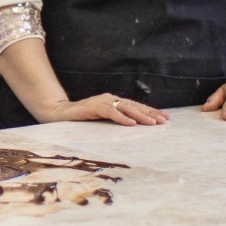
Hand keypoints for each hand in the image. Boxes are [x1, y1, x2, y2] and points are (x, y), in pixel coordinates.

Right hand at [39, 93, 167, 126]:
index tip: (165, 118)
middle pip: (133, 105)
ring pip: (124, 107)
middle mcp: (109, 98)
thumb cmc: (82, 118)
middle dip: (150, 113)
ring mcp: (101, 101)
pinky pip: (110, 112)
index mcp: (113, 101)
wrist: (60, 113)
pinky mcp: (93, 107)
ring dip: (139, 115)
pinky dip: (121, 117)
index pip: (135, 106)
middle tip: (163, 121)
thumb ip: (115, 120)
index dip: (150, 111)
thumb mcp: (102, 120)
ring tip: (152, 123)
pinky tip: (131, 123)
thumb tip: (134, 127)